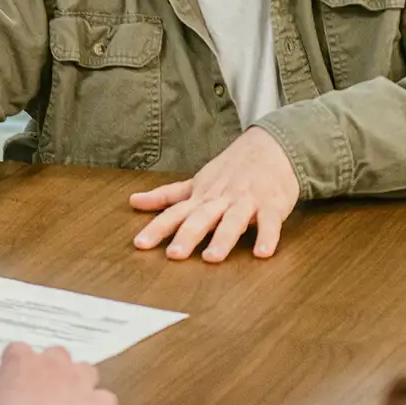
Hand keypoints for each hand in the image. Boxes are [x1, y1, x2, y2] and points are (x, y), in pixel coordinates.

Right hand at [0, 343, 117, 404]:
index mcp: (21, 361)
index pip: (19, 351)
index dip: (16, 364)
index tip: (13, 376)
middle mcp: (53, 364)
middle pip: (57, 355)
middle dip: (53, 369)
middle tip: (44, 390)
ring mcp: (78, 383)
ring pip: (86, 371)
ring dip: (81, 383)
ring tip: (72, 401)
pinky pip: (106, 399)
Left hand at [130, 126, 299, 262]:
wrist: (271, 147)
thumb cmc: (231, 170)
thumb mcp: (198, 182)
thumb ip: (167, 196)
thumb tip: (133, 201)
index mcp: (202, 196)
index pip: (175, 213)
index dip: (157, 228)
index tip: (140, 244)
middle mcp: (221, 199)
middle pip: (202, 217)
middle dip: (187, 235)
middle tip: (174, 255)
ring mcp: (247, 201)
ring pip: (233, 220)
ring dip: (223, 238)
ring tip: (212, 257)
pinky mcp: (272, 205)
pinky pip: (270, 223)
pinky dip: (267, 236)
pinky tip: (262, 253)